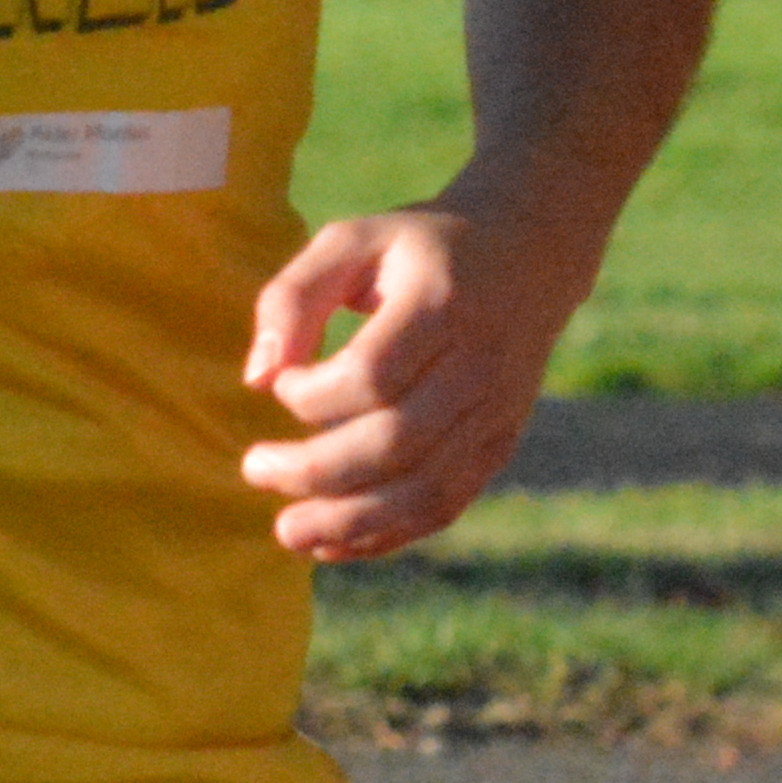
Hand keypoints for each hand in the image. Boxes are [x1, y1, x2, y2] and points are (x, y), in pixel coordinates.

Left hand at [240, 203, 582, 560]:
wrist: (528, 256)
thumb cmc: (418, 248)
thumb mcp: (351, 240)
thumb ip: (292, 296)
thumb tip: (257, 378)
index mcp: (443, 304)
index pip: (371, 374)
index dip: (311, 393)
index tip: (282, 382)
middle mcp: (479, 365)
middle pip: (395, 442)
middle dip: (315, 470)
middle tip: (254, 469)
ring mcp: (496, 413)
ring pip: (424, 490)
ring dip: (349, 522)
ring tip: (286, 532)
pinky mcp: (498, 446)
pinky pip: (443, 506)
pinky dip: (386, 534)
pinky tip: (332, 541)